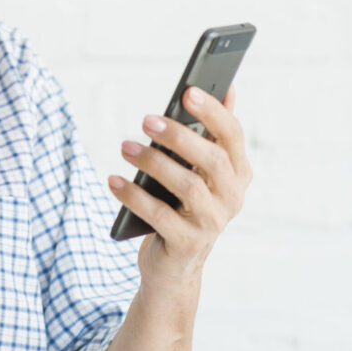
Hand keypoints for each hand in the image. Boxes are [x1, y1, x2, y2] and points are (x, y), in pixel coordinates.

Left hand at [109, 84, 251, 289]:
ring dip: (153, 163)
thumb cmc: (185, 204)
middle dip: (179, 137)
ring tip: (125, 147)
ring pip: (188, 187)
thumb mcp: (200, 169)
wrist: (175, 263)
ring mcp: (212, 223)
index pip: (233, 136)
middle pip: (211, 160)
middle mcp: (232, 198)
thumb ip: (212, 133)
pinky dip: (134, 196)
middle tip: (146, 120)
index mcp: (238, 173)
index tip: (188, 91)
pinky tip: (114, 180)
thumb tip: (227, 87)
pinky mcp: (188, 244)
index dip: (213, 112)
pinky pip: (160, 216)